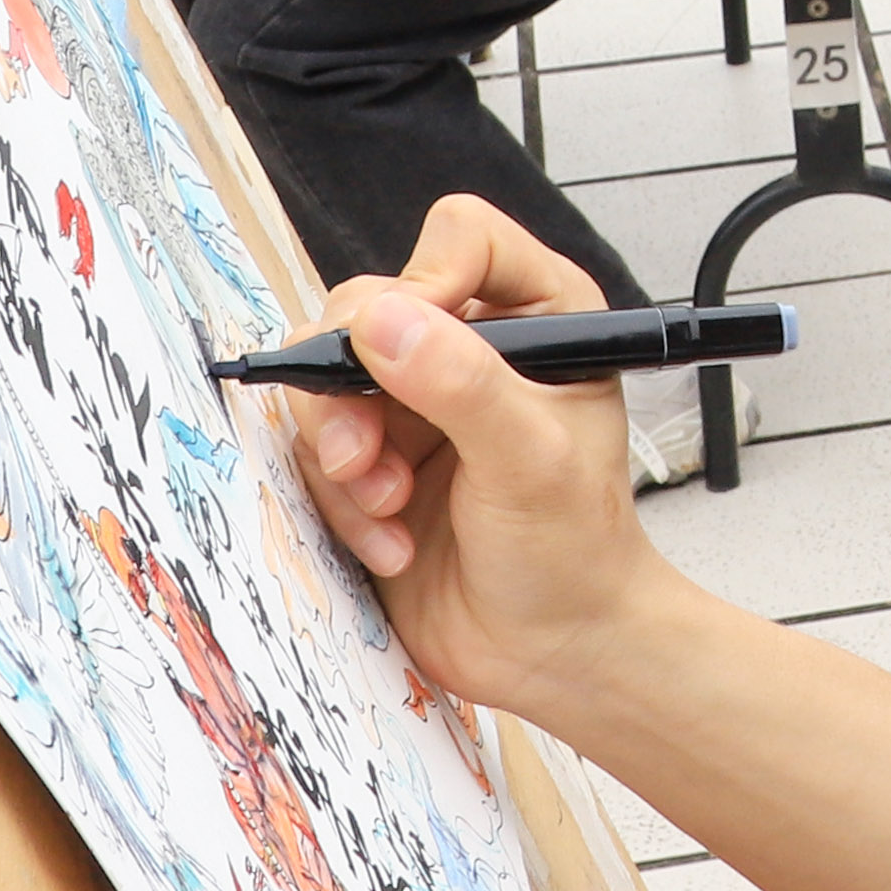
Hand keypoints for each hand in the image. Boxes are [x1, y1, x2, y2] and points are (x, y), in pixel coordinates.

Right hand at [279, 194, 672, 719]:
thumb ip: (461, 384)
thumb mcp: (530, 460)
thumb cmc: (575, 551)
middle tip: (372, 460)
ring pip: (324, 383)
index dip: (425, 279)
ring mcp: (415, 405)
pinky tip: (389, 544)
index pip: (460, 239)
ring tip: (389, 510)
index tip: (411, 346)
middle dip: (352, 388)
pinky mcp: (375, 462)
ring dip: (343, 456)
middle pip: (365, 308)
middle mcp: (470, 347)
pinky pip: (315, 454)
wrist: (553, 652)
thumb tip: (382, 321)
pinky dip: (341, 503)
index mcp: (537, 316)